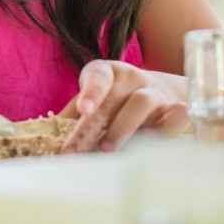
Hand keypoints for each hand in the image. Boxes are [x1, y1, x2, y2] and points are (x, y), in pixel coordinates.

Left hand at [58, 60, 189, 152]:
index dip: (90, 94)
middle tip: (75, 152)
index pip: (98, 78)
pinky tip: (149, 146)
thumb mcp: (92, 99)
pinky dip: (165, 130)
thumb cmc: (115, 99)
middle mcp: (132, 77)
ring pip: (141, 104)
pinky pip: (175, 116)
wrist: (161, 91)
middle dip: (92, 128)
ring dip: (122, 129)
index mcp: (106, 71)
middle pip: (113, 99)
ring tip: (105, 151)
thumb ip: (73, 114)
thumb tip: (47, 135)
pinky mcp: (176, 107)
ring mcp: (155, 92)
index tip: (83, 111)